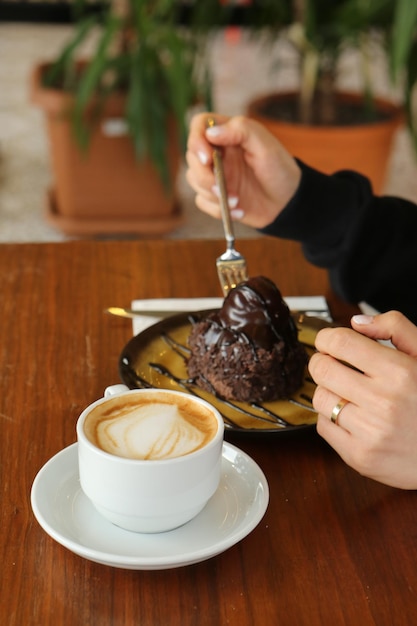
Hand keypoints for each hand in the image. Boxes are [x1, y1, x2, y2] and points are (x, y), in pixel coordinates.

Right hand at [185, 112, 300, 228]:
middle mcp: (217, 152)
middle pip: (191, 156)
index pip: (199, 125)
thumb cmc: (280, 169)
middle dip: (204, 175)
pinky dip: (217, 209)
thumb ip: (241, 130)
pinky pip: (202, 202)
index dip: (196, 140)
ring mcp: (215, 174)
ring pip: (193, 180)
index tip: (207, 158)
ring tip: (237, 200)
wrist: (288, 203)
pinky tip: (238, 210)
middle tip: (222, 188)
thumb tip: (211, 133)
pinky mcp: (215, 196)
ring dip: (212, 194)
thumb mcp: (266, 145)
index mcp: (228, 134)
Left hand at [309, 311, 416, 488]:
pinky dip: (331, 418)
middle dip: (321, 362)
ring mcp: (370, 431)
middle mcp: (383, 402)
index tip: (327, 341)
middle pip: (322, 369)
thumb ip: (396, 329)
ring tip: (347, 393)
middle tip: (332, 365)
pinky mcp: (359, 456)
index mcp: (399, 372)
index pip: (340, 343)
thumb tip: (358, 322)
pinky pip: (323, 426)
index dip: (327, 338)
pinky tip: (352, 417)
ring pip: (320, 398)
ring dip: (328, 391)